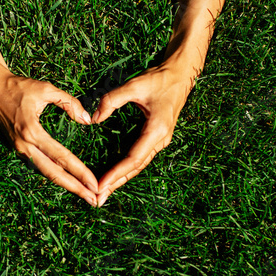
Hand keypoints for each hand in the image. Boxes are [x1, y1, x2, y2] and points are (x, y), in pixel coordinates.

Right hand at [0, 66, 98, 206]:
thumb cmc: (17, 87)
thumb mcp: (46, 89)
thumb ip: (69, 103)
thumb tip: (87, 120)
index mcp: (32, 131)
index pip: (61, 156)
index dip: (79, 171)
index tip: (94, 183)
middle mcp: (24, 145)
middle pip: (53, 174)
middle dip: (75, 188)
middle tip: (94, 201)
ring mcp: (19, 149)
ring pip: (45, 172)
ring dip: (65, 184)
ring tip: (84, 194)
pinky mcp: (17, 148)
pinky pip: (38, 166)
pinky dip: (53, 175)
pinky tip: (67, 180)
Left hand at [92, 58, 194, 206]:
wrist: (181, 74)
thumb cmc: (159, 79)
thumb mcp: (134, 85)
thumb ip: (112, 100)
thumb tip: (94, 118)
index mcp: (156, 130)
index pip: (133, 159)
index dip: (116, 174)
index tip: (100, 186)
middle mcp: (160, 140)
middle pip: (136, 168)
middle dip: (117, 183)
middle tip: (98, 200)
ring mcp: (160, 140)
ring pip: (138, 165)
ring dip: (122, 179)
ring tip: (105, 192)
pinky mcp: (157, 137)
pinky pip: (141, 157)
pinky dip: (127, 169)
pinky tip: (117, 176)